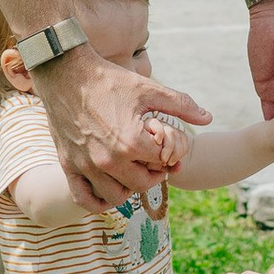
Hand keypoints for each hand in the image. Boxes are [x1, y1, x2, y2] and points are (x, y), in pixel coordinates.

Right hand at [36, 45, 208, 210]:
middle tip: (153, 160)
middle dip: (153, 175)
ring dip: (129, 189)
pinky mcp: (68, 166)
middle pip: (143, 185)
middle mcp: (109, 160)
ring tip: (132, 171)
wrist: (65, 73)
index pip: (163, 164)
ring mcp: (86, 166)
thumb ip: (181, 105)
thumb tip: (208, 117)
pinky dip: (98, 200)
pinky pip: (85, 199)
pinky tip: (109, 185)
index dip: (171, 156)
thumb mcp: (148, 89)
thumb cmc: (108, 80)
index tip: (167, 147)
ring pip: (116, 198)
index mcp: (131, 142)